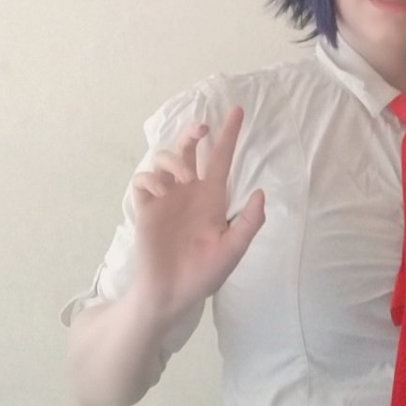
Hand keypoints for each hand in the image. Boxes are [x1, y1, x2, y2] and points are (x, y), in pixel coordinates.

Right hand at [131, 106, 264, 324]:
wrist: (172, 294)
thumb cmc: (204, 273)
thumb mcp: (233, 249)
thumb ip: (248, 223)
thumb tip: (261, 193)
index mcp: (211, 197)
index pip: (220, 159)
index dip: (229, 135)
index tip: (238, 111)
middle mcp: (188, 191)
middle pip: (189, 149)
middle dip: (193, 133)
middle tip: (202, 128)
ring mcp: (166, 198)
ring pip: (164, 158)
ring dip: (175, 158)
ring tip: (184, 176)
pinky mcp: (146, 208)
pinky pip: (144, 180)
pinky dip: (152, 179)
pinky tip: (162, 192)